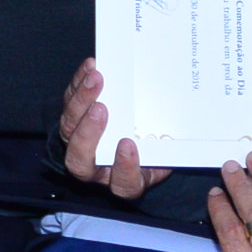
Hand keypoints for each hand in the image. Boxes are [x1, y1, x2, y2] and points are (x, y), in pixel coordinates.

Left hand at [58, 59, 170, 199]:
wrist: (141, 138)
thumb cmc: (156, 148)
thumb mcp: (166, 151)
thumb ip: (167, 146)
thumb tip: (182, 124)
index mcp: (126, 181)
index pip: (122, 183)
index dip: (124, 168)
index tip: (129, 145)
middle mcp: (96, 167)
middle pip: (80, 159)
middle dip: (88, 134)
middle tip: (101, 109)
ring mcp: (79, 143)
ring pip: (69, 129)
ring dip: (81, 102)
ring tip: (95, 79)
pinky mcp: (72, 120)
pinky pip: (69, 103)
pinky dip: (78, 84)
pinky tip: (90, 68)